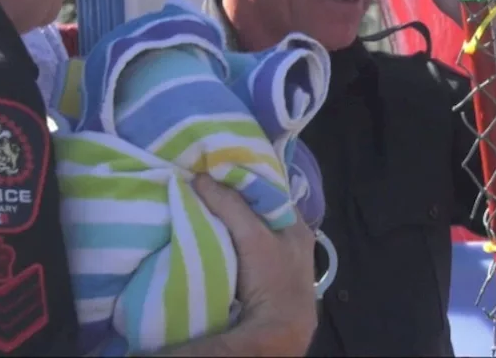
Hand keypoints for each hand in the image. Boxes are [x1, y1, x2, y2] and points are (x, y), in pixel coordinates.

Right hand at [192, 173, 317, 356]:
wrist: (275, 330)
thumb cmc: (273, 277)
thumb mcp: (253, 236)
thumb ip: (230, 205)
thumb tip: (201, 177)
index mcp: (296, 223)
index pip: (270, 188)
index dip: (246, 175)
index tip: (220, 165)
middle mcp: (287, 237)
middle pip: (256, 208)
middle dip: (233, 197)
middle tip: (204, 180)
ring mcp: (273, 257)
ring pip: (246, 227)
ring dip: (226, 218)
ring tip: (200, 199)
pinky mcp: (258, 274)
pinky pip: (238, 245)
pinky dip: (224, 237)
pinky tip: (206, 228)